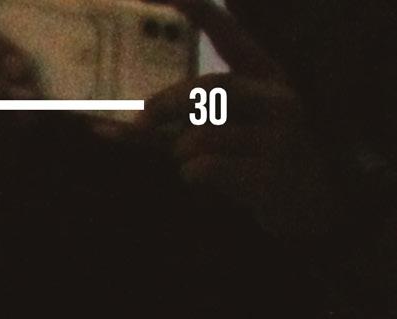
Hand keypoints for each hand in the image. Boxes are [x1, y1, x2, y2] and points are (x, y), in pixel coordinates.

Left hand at [96, 1, 343, 236]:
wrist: (306, 208)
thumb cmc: (250, 165)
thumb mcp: (216, 134)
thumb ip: (172, 125)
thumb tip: (104, 128)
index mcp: (266, 76)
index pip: (229, 33)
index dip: (197, 9)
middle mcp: (279, 96)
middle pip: (210, 86)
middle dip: (170, 103)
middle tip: (142, 118)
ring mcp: (280, 134)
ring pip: (202, 136)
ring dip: (182, 154)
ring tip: (194, 165)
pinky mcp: (271, 172)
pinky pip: (206, 169)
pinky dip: (192, 177)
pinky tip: (204, 181)